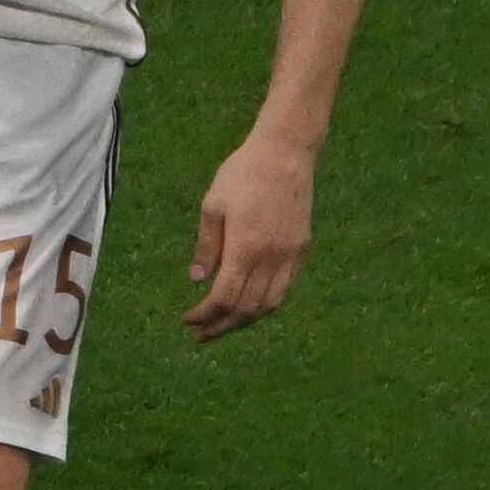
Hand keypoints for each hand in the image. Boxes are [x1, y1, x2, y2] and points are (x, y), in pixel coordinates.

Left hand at [186, 132, 317, 339]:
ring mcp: (291, 255)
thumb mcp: (213, 206)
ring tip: (222, 325)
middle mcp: (273, 257)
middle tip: (200, 334)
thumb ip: (207, 246)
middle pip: (248, 308)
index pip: (226, 297)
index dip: (206, 314)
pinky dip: (265, 304)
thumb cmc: (242, 175)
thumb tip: (198, 280)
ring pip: (270, 303)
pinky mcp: (302, 249)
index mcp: (247, 247)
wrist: (286, 155)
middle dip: (222, 325)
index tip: (188, 321)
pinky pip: (284, 288)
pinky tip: (248, 304)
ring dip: (245, 320)